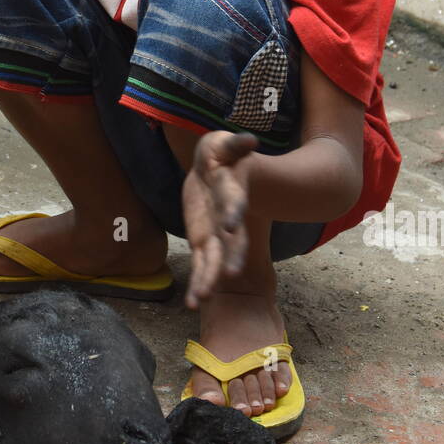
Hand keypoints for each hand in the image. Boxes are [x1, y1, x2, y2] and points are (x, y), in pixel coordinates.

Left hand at [181, 130, 258, 307]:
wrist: (220, 172)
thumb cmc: (223, 155)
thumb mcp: (225, 144)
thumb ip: (236, 144)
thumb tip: (249, 140)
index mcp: (233, 192)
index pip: (234, 202)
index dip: (233, 212)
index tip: (231, 224)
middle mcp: (228, 219)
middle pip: (232, 240)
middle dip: (230, 257)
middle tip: (231, 274)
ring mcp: (216, 234)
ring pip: (214, 260)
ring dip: (210, 278)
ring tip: (202, 298)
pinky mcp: (204, 241)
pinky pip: (201, 265)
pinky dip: (198, 283)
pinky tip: (193, 303)